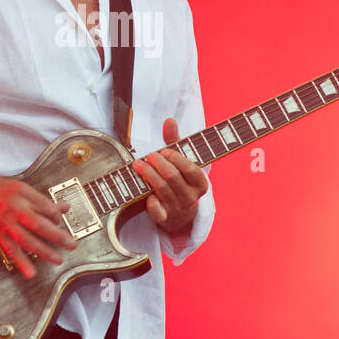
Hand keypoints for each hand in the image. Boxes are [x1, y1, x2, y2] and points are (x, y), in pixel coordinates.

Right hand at [0, 171, 75, 279]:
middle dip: (58, 236)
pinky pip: (11, 250)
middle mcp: (15, 208)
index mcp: (24, 194)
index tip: (61, 223)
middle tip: (71, 244)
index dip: (58, 217)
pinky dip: (21, 262)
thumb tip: (63, 207)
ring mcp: (6, 223)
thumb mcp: (20, 189)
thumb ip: (42, 201)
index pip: (47, 208)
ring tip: (58, 259)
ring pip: (28, 240)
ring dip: (44, 251)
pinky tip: (30, 272)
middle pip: (40, 224)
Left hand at [131, 117, 208, 234]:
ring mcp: (178, 209)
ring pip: (162, 190)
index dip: (177, 159)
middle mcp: (191, 197)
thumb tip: (169, 120)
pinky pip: (157, 212)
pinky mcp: (164, 219)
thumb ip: (175, 141)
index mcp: (200, 183)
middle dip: (158, 164)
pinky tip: (145, 192)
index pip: (191, 170)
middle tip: (148, 155)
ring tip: (138, 164)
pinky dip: (150, 202)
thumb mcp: (181, 161)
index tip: (164, 151)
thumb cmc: (179, 180)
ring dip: (148, 175)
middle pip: (173, 178)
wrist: (179, 213)